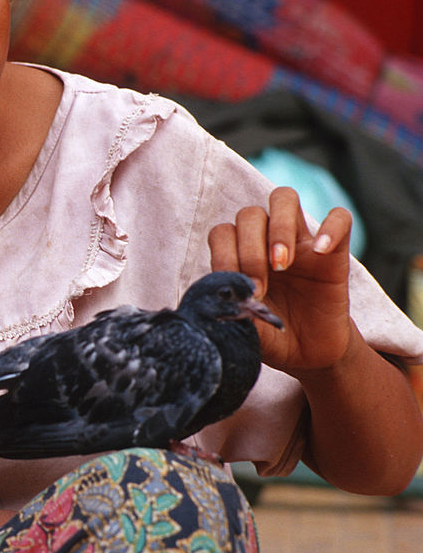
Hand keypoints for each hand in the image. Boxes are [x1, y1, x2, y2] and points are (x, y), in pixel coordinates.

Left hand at [208, 186, 353, 373]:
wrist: (307, 354)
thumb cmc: (269, 336)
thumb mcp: (244, 328)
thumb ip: (229, 310)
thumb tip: (213, 300)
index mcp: (238, 256)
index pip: (223, 232)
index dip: (225, 256)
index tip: (239, 290)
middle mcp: (266, 242)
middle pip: (250, 214)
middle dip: (249, 249)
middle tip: (259, 286)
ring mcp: (300, 243)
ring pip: (284, 198)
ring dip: (279, 228)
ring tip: (282, 264)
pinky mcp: (334, 252)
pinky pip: (340, 217)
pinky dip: (331, 227)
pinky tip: (320, 252)